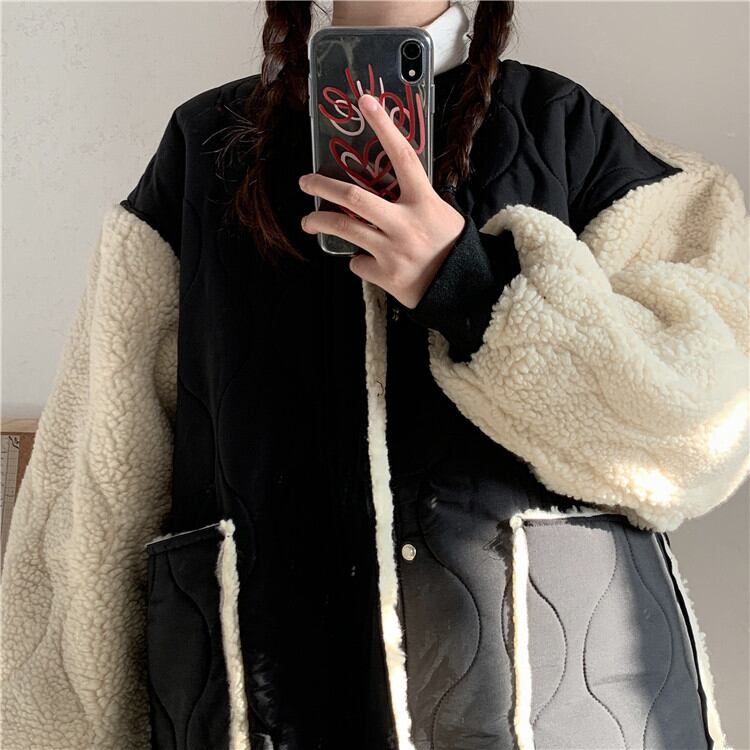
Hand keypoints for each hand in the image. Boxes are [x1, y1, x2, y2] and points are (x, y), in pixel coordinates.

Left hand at [298, 92, 465, 308]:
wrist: (461, 288)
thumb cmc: (449, 246)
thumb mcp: (442, 213)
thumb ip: (414, 199)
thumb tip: (384, 185)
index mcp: (424, 202)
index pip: (403, 157)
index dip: (385, 127)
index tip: (366, 102)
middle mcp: (406, 224)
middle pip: (354, 197)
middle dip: (322, 187)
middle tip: (305, 182)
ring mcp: (394, 251)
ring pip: (344, 229)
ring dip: (320, 222)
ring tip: (309, 222)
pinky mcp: (385, 274)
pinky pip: (358, 262)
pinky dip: (357, 259)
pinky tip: (365, 259)